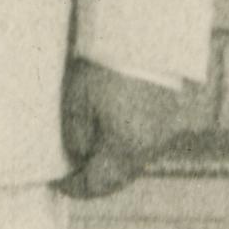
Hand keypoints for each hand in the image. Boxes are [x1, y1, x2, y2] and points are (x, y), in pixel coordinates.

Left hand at [60, 55, 197, 198]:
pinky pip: (145, 148)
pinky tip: (110, 142)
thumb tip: (78, 157)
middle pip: (119, 179)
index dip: (76, 188)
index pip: (98, 184)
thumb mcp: (77, 102)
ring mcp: (164, 135)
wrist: (144, 41)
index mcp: (125, 147)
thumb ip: (76, 137)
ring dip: (112, 168)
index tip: (59, 184)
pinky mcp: (170, 121)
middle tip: (72, 177)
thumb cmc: (105, 69)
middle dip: (95, 182)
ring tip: (88, 160)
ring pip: (134, 165)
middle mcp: (150, 148)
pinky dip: (126, 152)